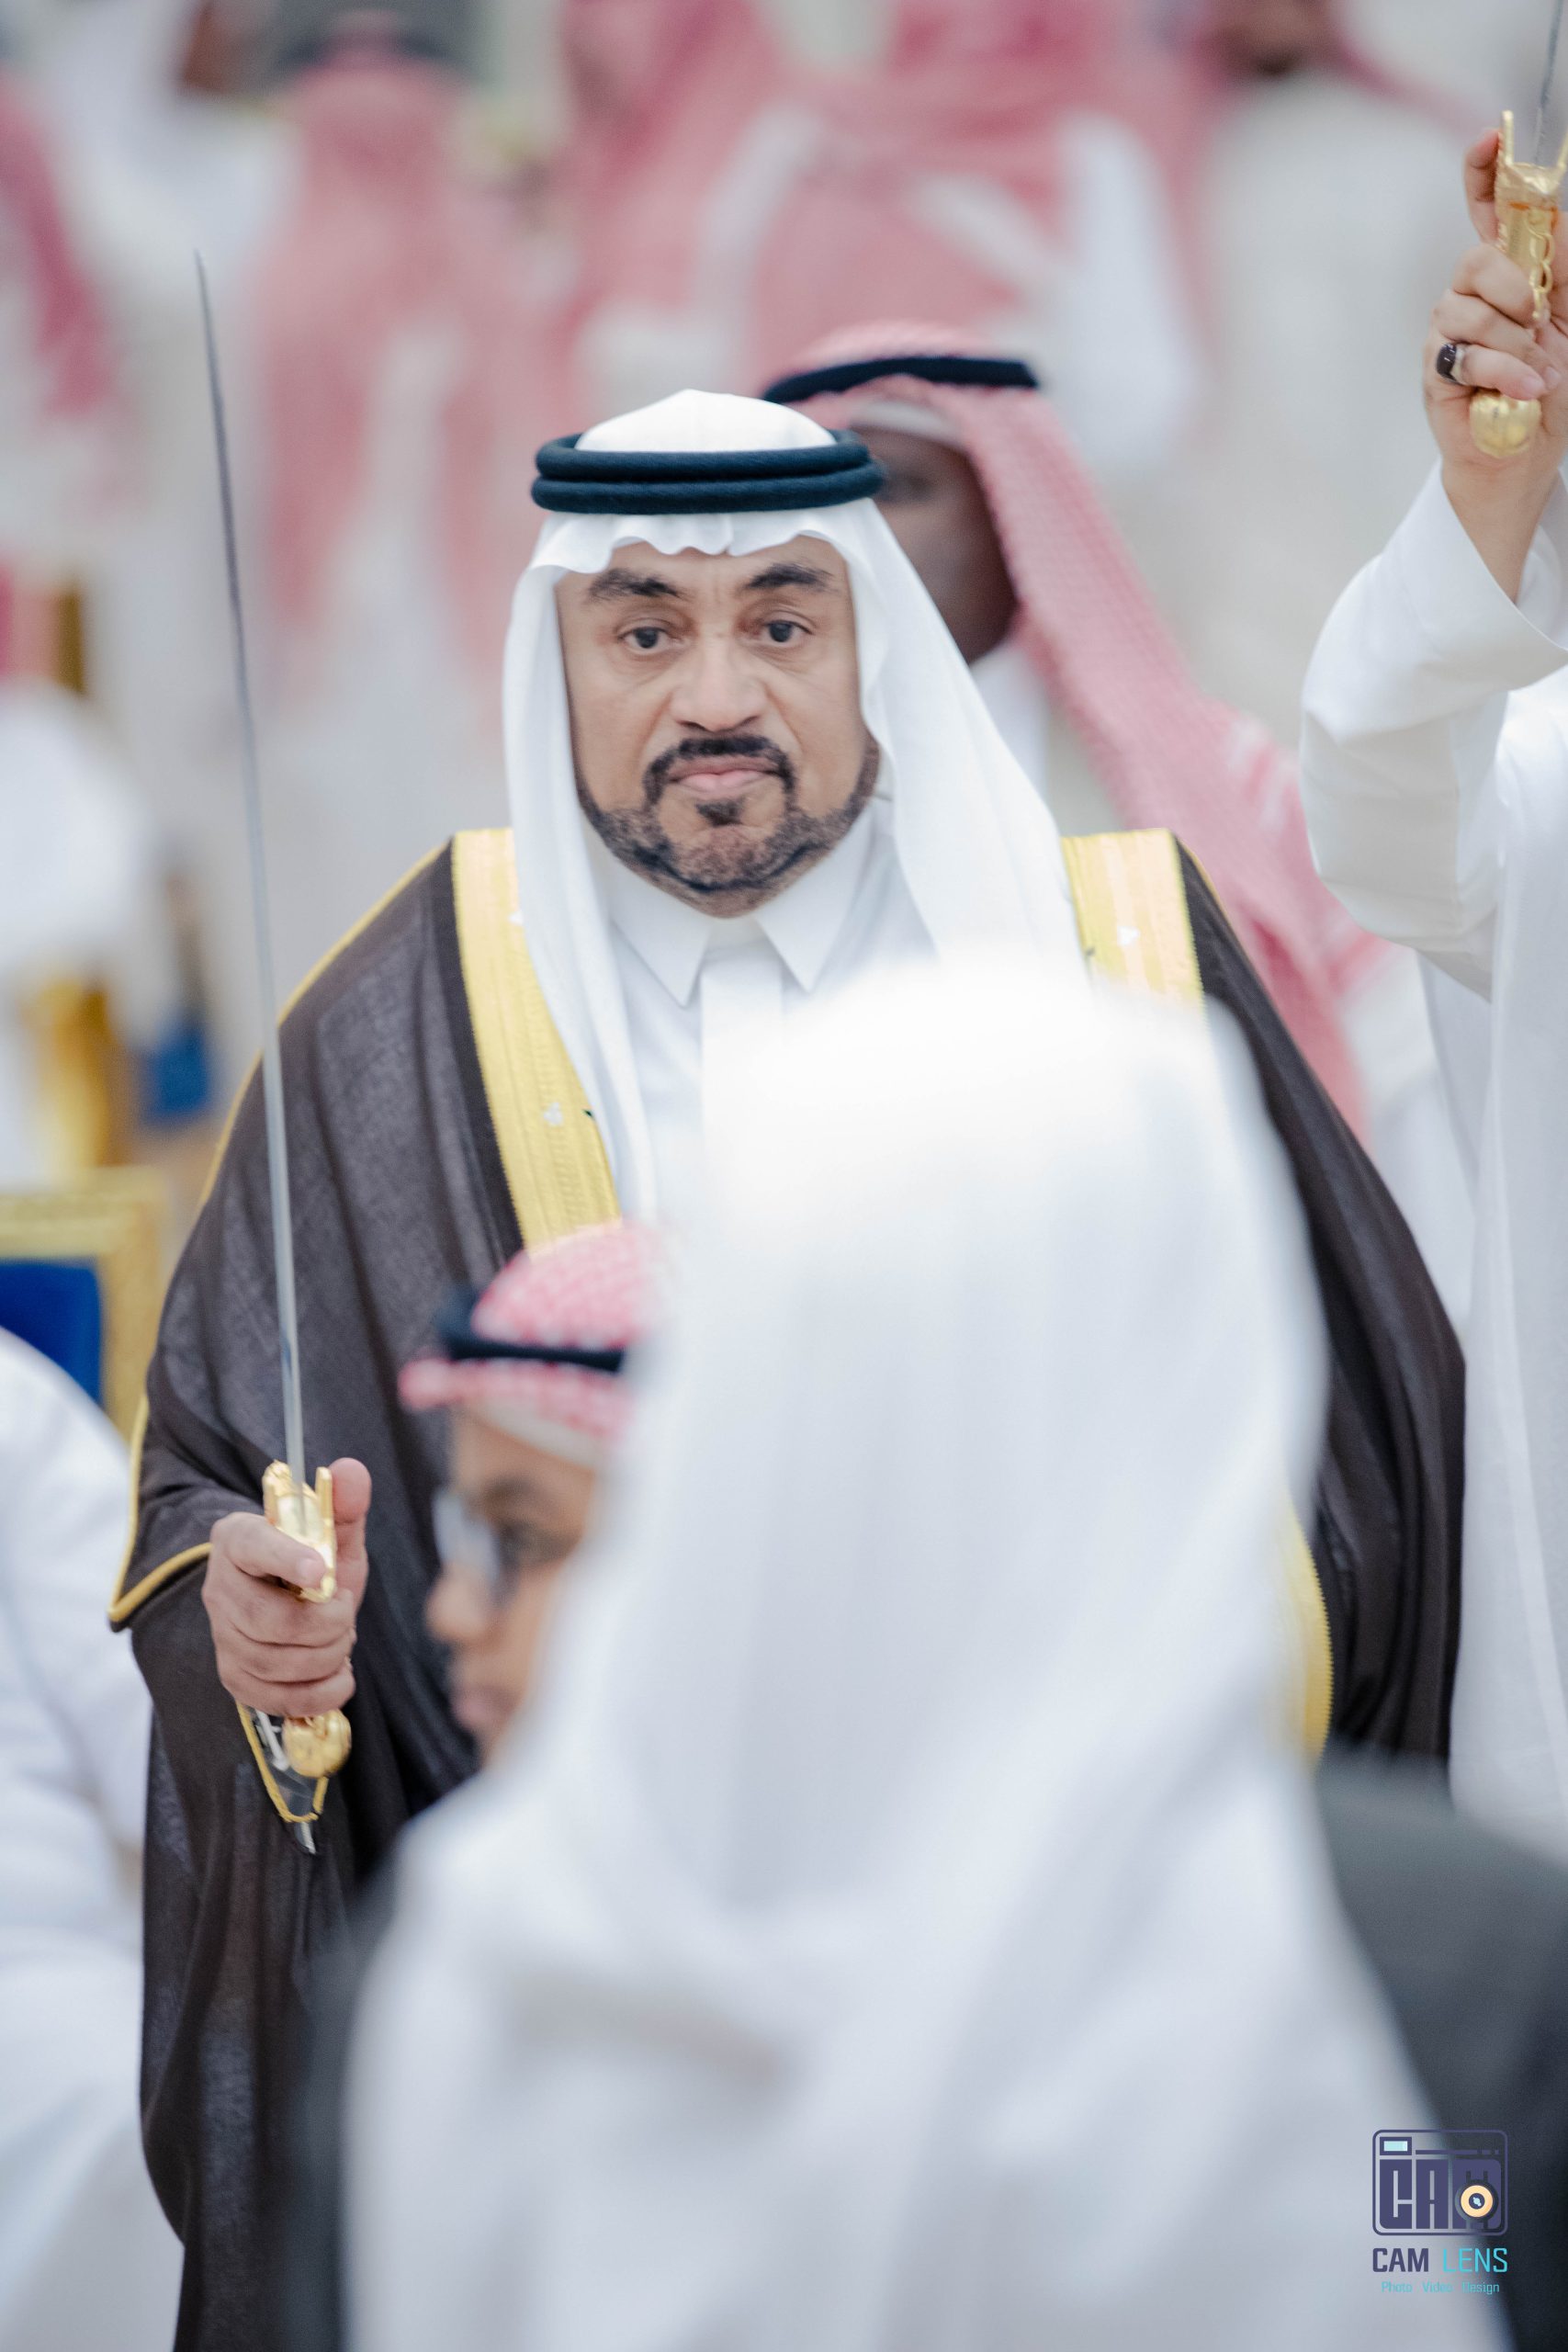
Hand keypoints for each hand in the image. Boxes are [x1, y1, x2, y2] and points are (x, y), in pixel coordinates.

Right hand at [203, 1458, 370, 1716]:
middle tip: (347, 1610)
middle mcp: (220, 1588)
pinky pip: (274, 1698)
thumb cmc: (315, 1560)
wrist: (294, 1600)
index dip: (286, 1559)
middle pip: (269, 1620)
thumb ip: (344, 1502)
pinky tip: (339, 1674)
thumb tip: (351, 1471)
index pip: (253, 1546)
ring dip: (328, 1655)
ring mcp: (223, 1637)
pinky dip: (319, 1692)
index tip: (322, 1570)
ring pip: (274, 1661)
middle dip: (326, 1623)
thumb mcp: (332, 1531)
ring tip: (343, 1637)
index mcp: (238, 1539)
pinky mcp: (235, 1676)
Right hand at [1427, 131, 1567, 588]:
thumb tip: (1554, 214)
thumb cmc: (1550, 386)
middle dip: (1515, 285)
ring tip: (1538, 371)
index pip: (1486, 211)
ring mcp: (1448, 334)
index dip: (1483, 173)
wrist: (1527, 452)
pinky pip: (1468, 356)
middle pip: (1477, 258)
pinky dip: (1507, 372)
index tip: (1488, 138)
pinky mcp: (1438, 374)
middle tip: (1539, 317)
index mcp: (1505, 273)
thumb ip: (1562, 265)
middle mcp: (1470, 296)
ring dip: (1516, 342)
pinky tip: (1530, 388)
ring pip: (1471, 309)